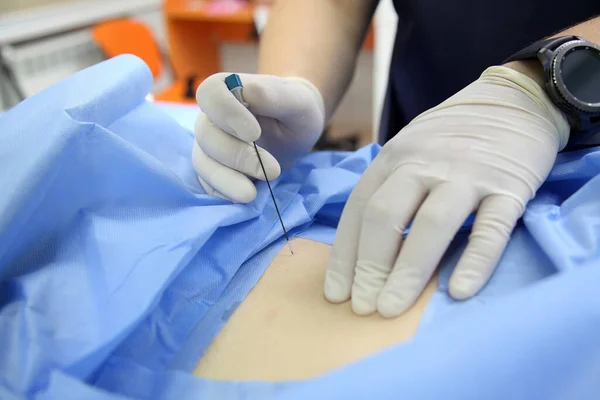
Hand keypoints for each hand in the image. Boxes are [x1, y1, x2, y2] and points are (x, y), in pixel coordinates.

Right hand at [193, 73, 324, 202]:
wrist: (295, 135)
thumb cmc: (295, 113)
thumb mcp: (297, 101)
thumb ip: (275, 94)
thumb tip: (248, 92)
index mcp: (227, 91)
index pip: (210, 94)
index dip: (226, 113)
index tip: (254, 133)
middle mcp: (211, 118)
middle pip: (207, 135)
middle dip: (237, 155)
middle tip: (272, 170)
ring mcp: (208, 146)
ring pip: (203, 163)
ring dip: (226, 180)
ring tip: (252, 194)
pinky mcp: (212, 171)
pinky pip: (208, 184)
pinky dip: (224, 193)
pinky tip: (245, 198)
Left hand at [324, 66, 569, 317]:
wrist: (513, 100)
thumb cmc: (451, 136)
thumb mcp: (409, 148)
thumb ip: (388, 187)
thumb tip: (363, 248)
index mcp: (394, 157)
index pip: (358, 210)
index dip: (344, 254)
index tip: (336, 293)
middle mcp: (424, 163)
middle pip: (386, 216)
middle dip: (368, 266)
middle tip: (362, 308)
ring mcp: (467, 173)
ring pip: (432, 223)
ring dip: (408, 270)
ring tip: (391, 308)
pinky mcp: (509, 185)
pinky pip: (491, 227)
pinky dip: (475, 260)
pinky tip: (459, 291)